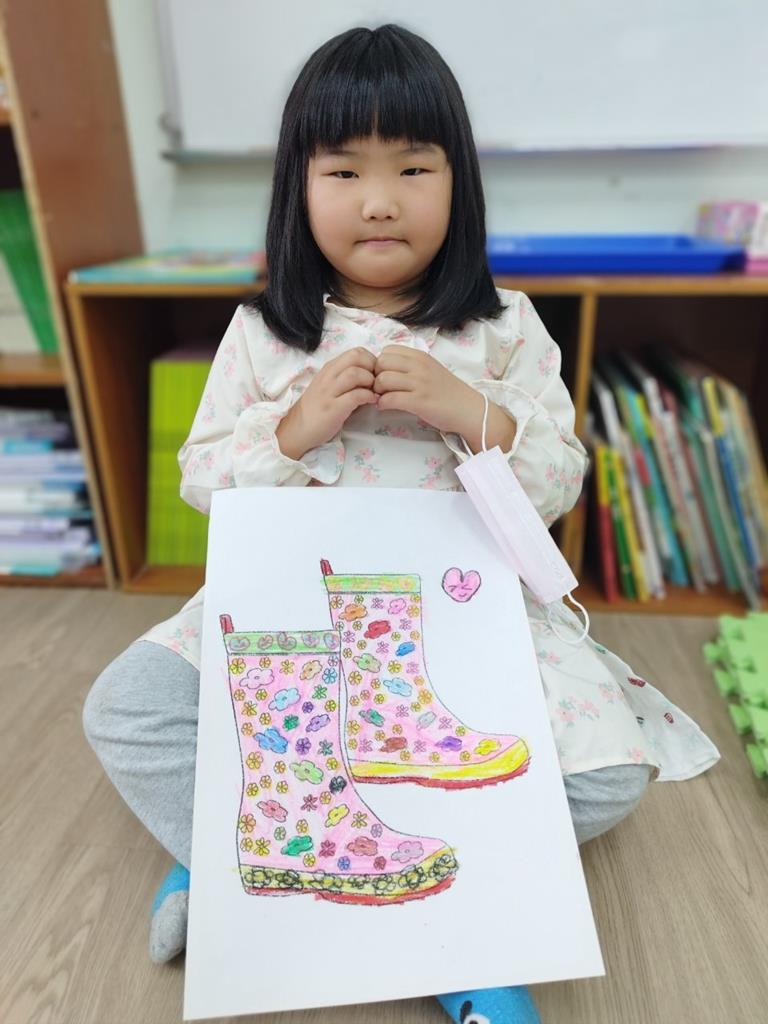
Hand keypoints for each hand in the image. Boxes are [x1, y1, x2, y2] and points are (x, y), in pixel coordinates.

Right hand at [276, 347, 376, 460]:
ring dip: (370, 381)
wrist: (298, 429)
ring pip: (355, 374)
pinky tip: (371, 402)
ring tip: (373, 391)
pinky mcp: (332, 409)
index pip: (355, 352)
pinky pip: (355, 396)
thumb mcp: (329, 386)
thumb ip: (346, 378)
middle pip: (356, 357)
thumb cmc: (317, 408)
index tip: (374, 373)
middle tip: (377, 381)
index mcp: (329, 369)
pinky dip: (368, 397)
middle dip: (372, 367)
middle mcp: (328, 377)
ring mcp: (329, 392)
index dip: (370, 360)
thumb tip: (372, 376)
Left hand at [373, 346, 515, 451]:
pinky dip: (382, 403)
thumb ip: (410, 366)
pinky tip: (385, 406)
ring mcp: (419, 383)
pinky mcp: (419, 401)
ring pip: (383, 379)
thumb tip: (384, 369)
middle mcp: (419, 366)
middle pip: (381, 363)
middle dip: (375, 376)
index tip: (383, 375)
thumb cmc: (447, 391)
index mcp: (420, 356)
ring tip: (382, 397)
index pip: (387, 350)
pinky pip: (391, 398)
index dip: (380, 363)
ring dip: (377, 390)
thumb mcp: (429, 369)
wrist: (468, 409)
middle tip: (380, 388)